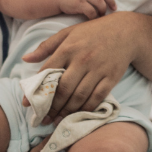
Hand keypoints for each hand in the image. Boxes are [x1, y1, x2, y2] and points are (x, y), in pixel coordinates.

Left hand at [21, 13, 139, 124]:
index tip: (27, 105)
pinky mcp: (111, 77)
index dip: (36, 90)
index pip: (48, 72)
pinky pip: (97, 97)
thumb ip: (46, 46)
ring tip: (57, 120)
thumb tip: (25, 59)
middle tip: (43, 118)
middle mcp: (82, 59)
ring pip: (79, 96)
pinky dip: (86, 108)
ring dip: (67, 111)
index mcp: (68, 47)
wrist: (125, 31)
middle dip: (51, 107)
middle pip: (63, 89)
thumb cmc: (92, 32)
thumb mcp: (68, 33)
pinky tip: (77, 114)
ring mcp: (98, 69)